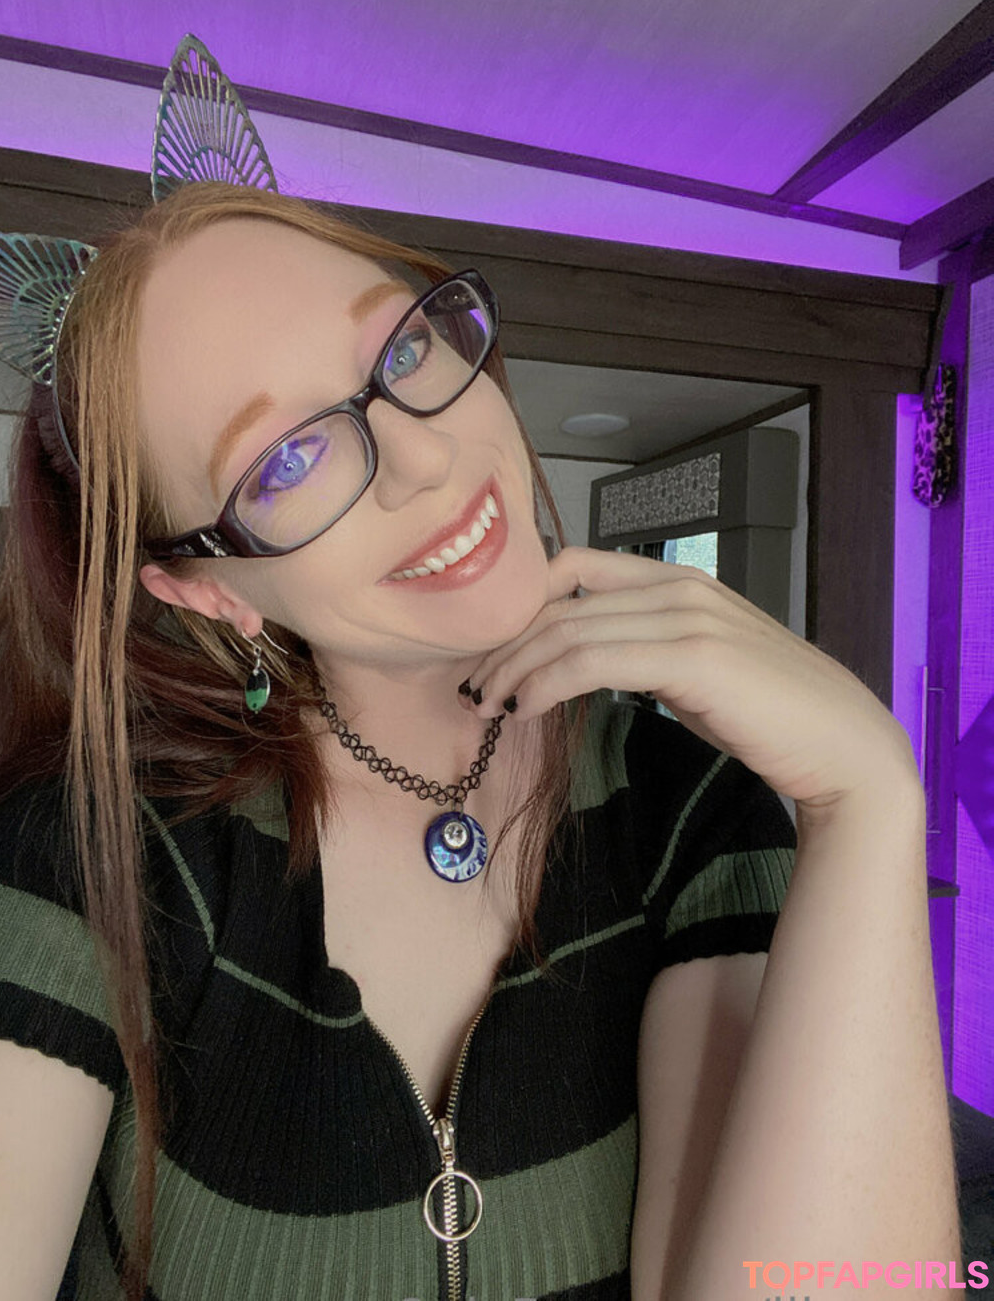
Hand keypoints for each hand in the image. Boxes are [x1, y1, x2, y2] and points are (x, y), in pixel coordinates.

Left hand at [462, 545, 918, 812]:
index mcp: (678, 580)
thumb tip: (586, 665)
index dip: (522, 605)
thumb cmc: (769, 716)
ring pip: (568, 630)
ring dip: (515, 669)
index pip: (574, 568)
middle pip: (560, 601)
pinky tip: (525, 709)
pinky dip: (546, 684)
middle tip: (472, 686)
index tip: (492, 651)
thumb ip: (646, 651)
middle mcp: (679, 586)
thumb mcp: (696, 669)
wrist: (841, 746)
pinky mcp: (691, 657)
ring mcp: (687, 616)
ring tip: (488, 705)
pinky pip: (592, 662)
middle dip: (505, 644)